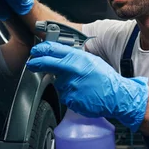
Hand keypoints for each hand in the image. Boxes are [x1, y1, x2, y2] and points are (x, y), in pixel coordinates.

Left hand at [26, 41, 148, 130]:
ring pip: (59, 83)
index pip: (53, 50)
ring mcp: (70, 85)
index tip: (35, 51)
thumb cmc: (106, 78)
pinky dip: (71, 95)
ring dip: (65, 84)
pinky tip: (82, 93)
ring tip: (81, 85)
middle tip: (31, 64)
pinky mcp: (70, 99)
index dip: (41, 50)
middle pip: (47, 64)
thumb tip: (59, 56)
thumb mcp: (91, 60)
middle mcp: (72, 70)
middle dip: (36, 63)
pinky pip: (65, 96)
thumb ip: (74, 57)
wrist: (117, 96)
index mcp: (78, 58)